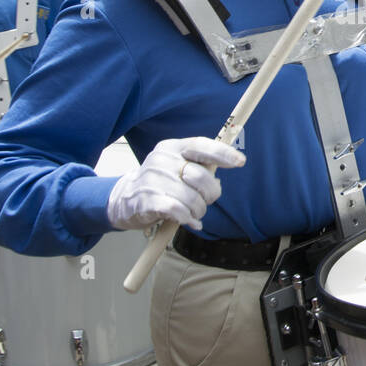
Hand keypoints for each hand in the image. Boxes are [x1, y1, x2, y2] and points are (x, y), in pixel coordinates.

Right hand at [106, 136, 245, 232]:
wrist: (124, 197)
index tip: (240, 162)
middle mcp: (162, 160)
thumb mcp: (177, 165)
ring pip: (191, 198)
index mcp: (173, 147)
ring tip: (193, 213)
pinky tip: (188, 220)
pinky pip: (177, 210)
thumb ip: (201, 165)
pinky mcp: (146, 200)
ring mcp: (152, 179)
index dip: (223, 153)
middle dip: (210, 193)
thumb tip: (231, 162)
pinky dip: (187, 218)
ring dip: (198, 210)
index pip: (201, 145)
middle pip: (201, 176)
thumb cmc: (160, 181)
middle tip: (205, 201)